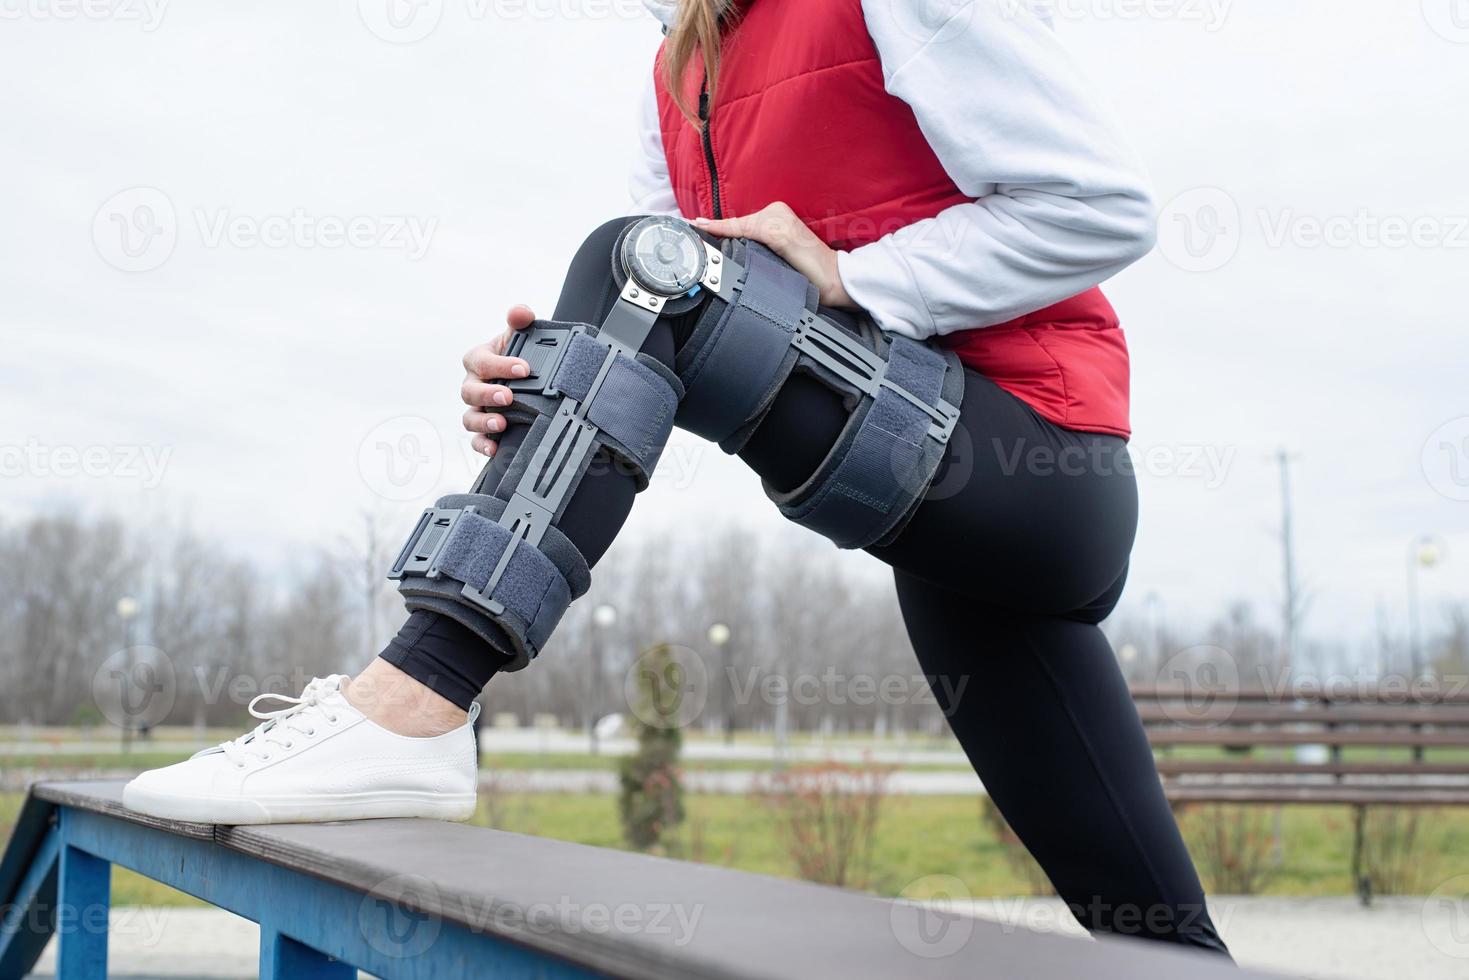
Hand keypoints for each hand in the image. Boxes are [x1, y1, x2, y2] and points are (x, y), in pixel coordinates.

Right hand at [460, 304, 533, 456]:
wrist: (526, 376)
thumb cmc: (517, 354)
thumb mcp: (519, 336)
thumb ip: (520, 320)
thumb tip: (520, 312)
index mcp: (478, 360)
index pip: (483, 362)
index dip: (501, 365)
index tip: (524, 368)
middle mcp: (473, 385)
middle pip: (470, 392)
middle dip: (488, 395)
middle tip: (508, 397)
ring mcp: (477, 408)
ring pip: (469, 417)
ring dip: (483, 422)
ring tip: (501, 424)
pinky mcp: (483, 428)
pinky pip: (475, 439)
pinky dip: (482, 445)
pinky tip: (495, 448)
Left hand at [693, 202, 855, 308]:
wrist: (834, 280)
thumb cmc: (809, 272)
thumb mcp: (780, 255)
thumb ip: (761, 248)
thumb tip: (733, 253)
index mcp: (779, 215)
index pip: (742, 222)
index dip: (717, 224)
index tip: (694, 222)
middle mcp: (778, 212)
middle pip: (737, 224)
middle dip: (716, 230)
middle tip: (692, 227)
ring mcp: (778, 220)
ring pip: (738, 226)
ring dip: (717, 230)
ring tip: (697, 228)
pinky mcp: (777, 231)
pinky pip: (743, 229)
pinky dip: (723, 229)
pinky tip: (705, 227)